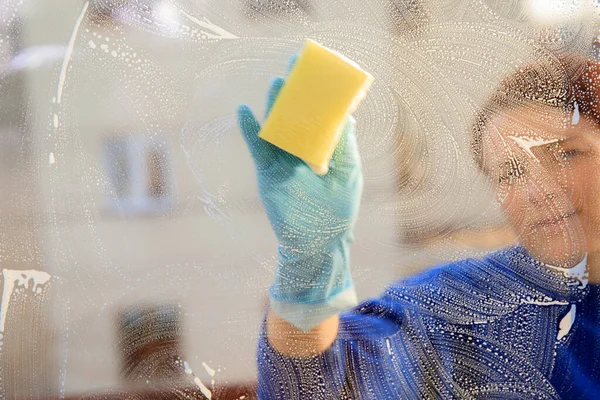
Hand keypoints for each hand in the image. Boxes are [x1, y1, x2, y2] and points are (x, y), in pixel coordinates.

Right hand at [237, 70, 362, 330]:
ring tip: (278, 84)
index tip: (322, 72)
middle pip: (299, 115)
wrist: (315, 244)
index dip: (322, 94)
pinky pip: (259, 147)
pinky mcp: (268, 172)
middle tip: (296, 66)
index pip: (324, 115)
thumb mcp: (346, 174)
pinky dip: (251, 130)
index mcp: (326, 149)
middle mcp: (304, 150)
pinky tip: (245, 111)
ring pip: (279, 126)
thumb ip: (343, 145)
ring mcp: (285, 160)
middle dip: (298, 92)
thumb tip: (347, 116)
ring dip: (277, 106)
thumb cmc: (337, 211)